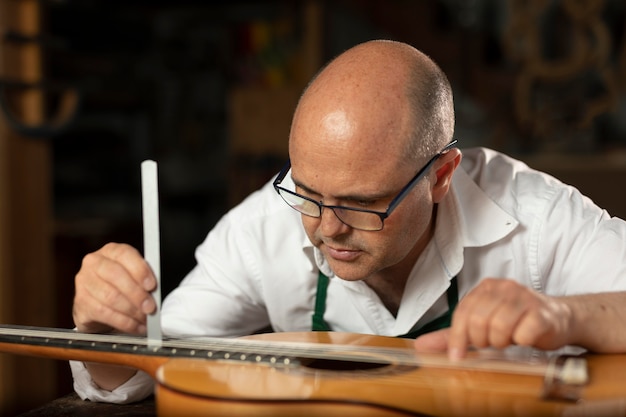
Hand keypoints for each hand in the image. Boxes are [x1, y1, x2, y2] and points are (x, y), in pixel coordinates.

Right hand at [73, 242, 156, 334]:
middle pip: (116, 276)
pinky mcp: (80, 303)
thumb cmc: (119, 286)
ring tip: (145, 319)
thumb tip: (154, 292)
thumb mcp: (132, 275)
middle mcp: (94, 263)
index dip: (140, 270)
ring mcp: (84, 283)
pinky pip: (104, 314)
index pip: (124, 254)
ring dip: (132, 311)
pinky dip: (124, 322)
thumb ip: (142, 279)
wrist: (97, 304)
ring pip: (110, 297)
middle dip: (137, 294)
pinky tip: (135, 326)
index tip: (151, 285)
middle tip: (150, 307)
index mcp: (110, 251)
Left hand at [414, 278, 573, 358]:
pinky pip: (524, 334)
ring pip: (499, 328)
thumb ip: (452, 335)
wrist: (559, 319)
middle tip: (492, 344)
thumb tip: (421, 346)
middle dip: (482, 341)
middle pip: (478, 321)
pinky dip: (521, 342)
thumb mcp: (482, 325)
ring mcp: (525, 297)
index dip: (457, 338)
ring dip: (502, 342)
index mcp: (486, 287)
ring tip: (509, 340)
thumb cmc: (517, 322)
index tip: (457, 357)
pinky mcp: (543, 313)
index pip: (463, 313)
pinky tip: (525, 338)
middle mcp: (504, 287)